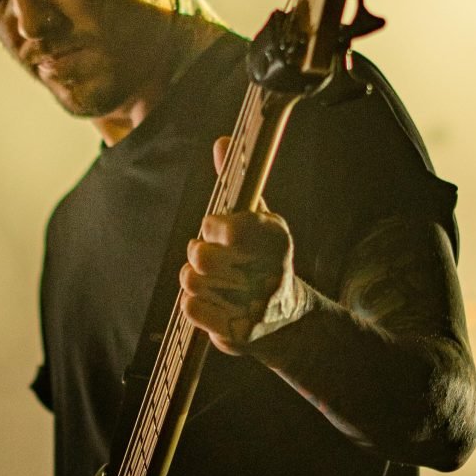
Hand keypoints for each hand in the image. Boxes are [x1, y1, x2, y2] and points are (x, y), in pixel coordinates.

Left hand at [178, 136, 298, 354]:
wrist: (285, 319)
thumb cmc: (264, 259)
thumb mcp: (257, 219)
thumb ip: (235, 182)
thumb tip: (222, 142)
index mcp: (275, 239)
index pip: (220, 226)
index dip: (214, 228)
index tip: (222, 231)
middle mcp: (268, 272)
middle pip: (199, 254)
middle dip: (200, 254)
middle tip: (213, 258)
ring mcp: (253, 306)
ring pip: (190, 280)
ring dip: (195, 279)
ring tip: (214, 280)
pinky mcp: (237, 332)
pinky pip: (189, 307)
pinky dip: (194, 303)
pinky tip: (213, 301)